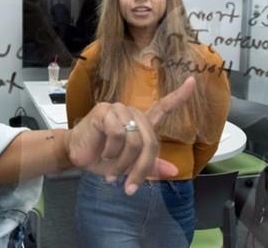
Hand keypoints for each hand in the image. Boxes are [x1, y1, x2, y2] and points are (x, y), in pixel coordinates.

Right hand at [65, 76, 195, 194]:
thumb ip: (150, 165)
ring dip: (123, 163)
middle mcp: (132, 113)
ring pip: (135, 140)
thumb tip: (174, 171)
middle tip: (130, 186)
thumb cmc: (101, 158)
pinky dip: (111, 152)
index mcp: (140, 123)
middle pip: (150, 140)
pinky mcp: (104, 111)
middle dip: (142, 168)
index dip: (179, 96)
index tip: (192, 81)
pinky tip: (103, 154)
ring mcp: (118, 110)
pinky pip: (118, 135)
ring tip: (112, 173)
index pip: (163, 107)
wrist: (75, 155)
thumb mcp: (128, 166)